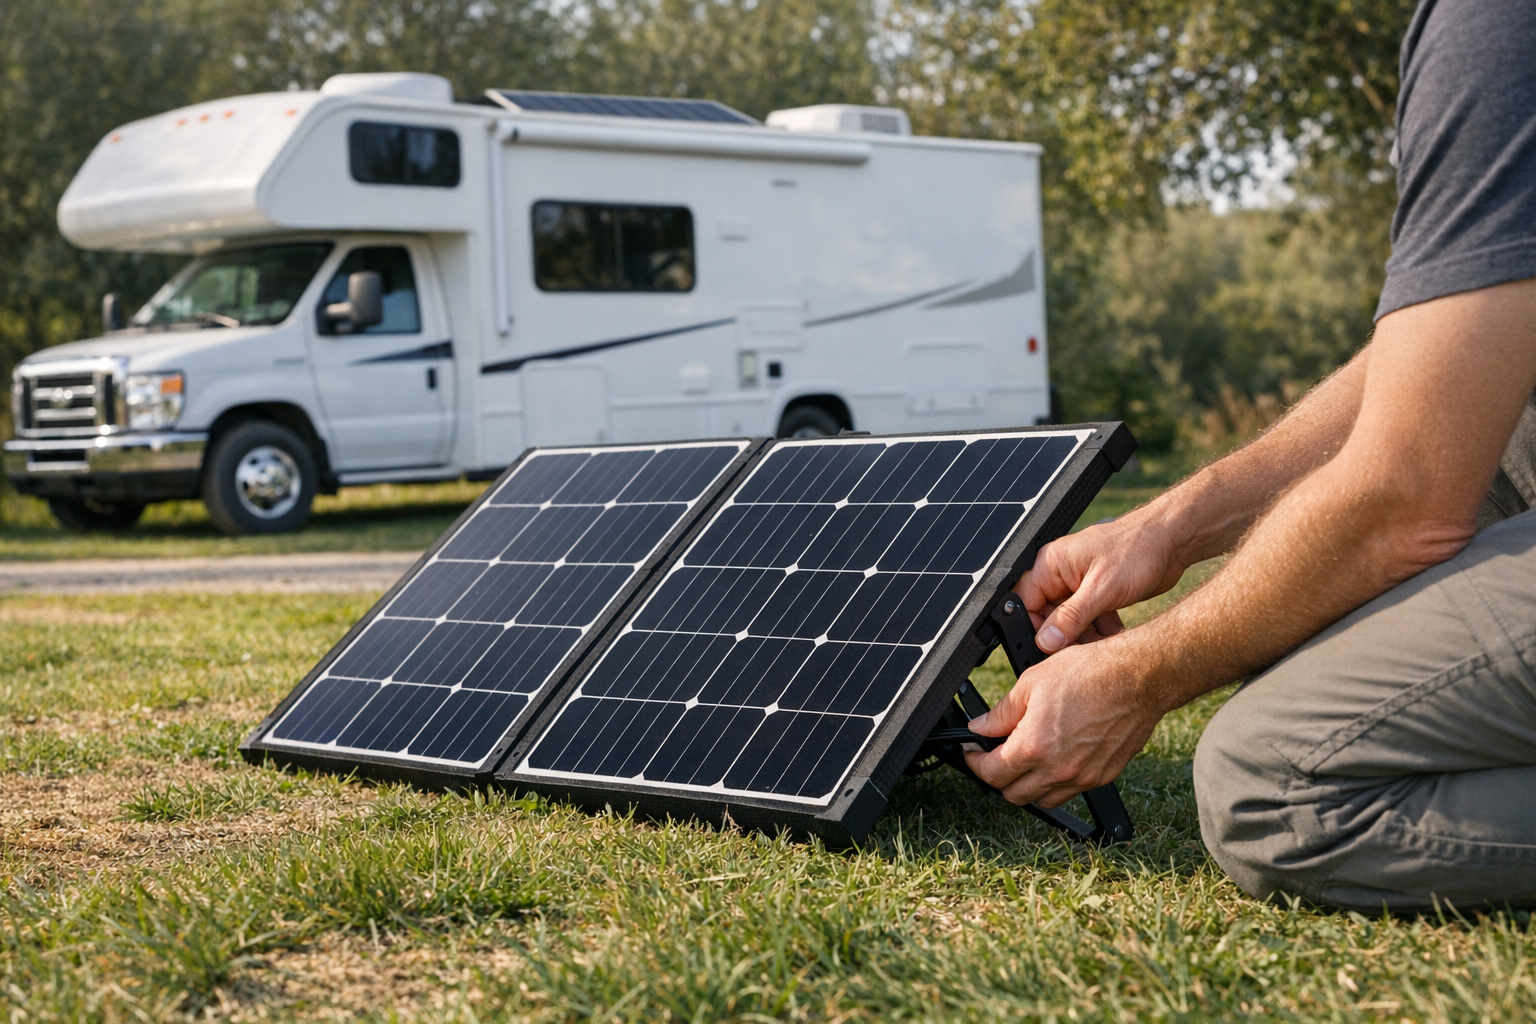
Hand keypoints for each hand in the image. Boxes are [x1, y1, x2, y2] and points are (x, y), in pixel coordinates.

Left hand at [962, 636, 1163, 807]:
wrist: (1138, 677)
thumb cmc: (1090, 674)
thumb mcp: (1032, 682)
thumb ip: (1002, 712)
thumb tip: (981, 726)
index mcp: (1033, 747)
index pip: (991, 773)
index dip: (974, 763)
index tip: (972, 752)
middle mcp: (1057, 770)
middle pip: (1013, 794)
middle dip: (998, 777)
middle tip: (995, 755)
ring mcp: (1082, 777)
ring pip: (1042, 799)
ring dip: (1027, 785)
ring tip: (1026, 759)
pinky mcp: (1103, 776)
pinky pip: (1071, 792)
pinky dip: (1056, 782)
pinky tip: (1055, 758)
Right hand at [1016, 514, 1185, 652]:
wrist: (1173, 542)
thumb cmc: (1137, 549)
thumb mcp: (1101, 589)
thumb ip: (1071, 617)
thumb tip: (1045, 640)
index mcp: (1051, 563)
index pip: (1027, 603)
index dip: (1038, 628)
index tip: (1054, 648)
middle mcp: (1061, 573)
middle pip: (1048, 616)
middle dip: (1067, 635)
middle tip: (1084, 650)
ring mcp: (1079, 584)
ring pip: (1070, 621)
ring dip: (1086, 635)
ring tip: (1103, 644)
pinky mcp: (1097, 593)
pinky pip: (1088, 619)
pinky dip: (1100, 630)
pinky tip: (1113, 635)